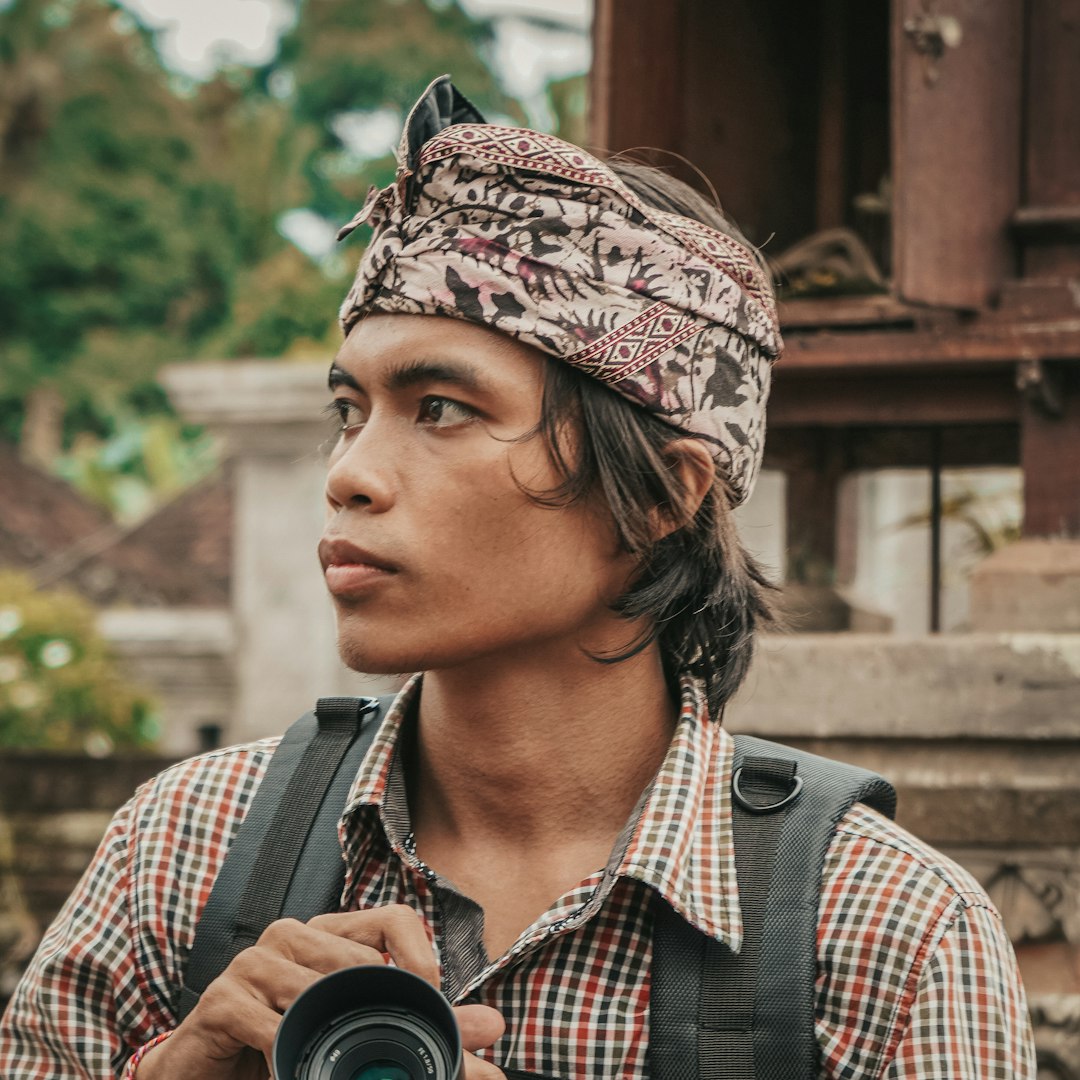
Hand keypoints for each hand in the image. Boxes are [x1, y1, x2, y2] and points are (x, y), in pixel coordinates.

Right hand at [136, 905, 505, 1079]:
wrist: (201, 1074)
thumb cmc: (283, 1044)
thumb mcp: (353, 1032)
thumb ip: (424, 1027)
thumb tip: (495, 1027)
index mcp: (331, 936)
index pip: (392, 917)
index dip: (419, 952)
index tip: (433, 995)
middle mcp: (294, 937)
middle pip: (361, 961)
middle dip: (386, 1014)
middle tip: (390, 1050)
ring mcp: (256, 963)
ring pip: (319, 994)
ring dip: (333, 1040)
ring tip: (332, 1062)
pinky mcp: (224, 1000)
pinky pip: (271, 1026)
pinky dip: (289, 1057)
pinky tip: (291, 1071)